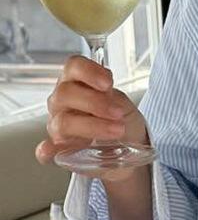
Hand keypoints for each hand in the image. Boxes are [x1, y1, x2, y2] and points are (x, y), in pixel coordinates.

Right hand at [37, 54, 149, 181]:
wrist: (127, 144)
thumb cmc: (121, 119)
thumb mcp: (123, 104)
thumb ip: (113, 98)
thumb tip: (108, 97)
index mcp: (77, 82)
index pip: (73, 67)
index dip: (89, 72)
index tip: (108, 83)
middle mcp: (63, 100)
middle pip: (66, 93)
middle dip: (95, 103)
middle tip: (118, 113)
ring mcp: (58, 123)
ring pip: (62, 122)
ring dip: (91, 126)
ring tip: (116, 131)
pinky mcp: (59, 148)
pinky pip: (47, 149)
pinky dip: (48, 150)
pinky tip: (53, 152)